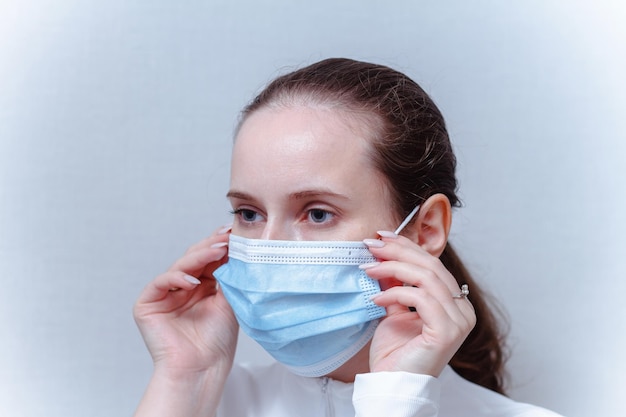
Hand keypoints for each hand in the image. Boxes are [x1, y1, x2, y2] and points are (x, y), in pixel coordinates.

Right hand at [133, 225, 237, 378]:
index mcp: (201, 287)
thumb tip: (236, 247)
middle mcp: (182, 288)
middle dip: (211, 246)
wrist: (202, 369)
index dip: (221, 246)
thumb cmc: (216, 341)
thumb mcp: (229, 301)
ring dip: (199, 256)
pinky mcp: (148, 303)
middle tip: (227, 236)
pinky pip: (161, 282)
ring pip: (180, 266)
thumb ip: (228, 275)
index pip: (210, 260)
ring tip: (217, 250)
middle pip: (195, 259)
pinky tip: (193, 280)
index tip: (235, 233)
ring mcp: (165, 294)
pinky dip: (177, 277)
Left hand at [362, 232, 475, 376]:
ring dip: (392, 267)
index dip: (406, 246)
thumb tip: (383, 255)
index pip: (432, 264)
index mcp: (455, 303)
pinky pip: (421, 298)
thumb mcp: (394, 309)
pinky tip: (376, 297)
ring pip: (427, 277)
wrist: (392, 385)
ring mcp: (458, 321)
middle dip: (398, 250)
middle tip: (371, 244)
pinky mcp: (447, 331)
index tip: (381, 236)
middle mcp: (462, 310)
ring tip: (368, 267)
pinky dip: (396, 292)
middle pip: (431, 265)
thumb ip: (396, 284)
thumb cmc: (394, 353)